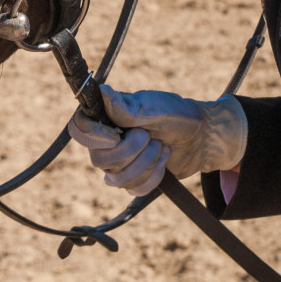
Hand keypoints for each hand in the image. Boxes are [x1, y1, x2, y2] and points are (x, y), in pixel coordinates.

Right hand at [68, 85, 247, 195]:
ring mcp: (118, 165)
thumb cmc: (178, 115)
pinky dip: (154, 176)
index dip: (94, 137)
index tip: (117, 135)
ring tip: (161, 146)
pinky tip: (163, 161)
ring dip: (147, 163)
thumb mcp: (156, 107)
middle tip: (151, 135)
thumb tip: (102, 91)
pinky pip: (134, 190)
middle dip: (132, 150)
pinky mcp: (133, 181)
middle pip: (99, 160)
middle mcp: (107, 142)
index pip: (79, 129)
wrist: (201, 137)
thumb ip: (128, 106)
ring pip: (117, 180)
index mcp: (107, 118)